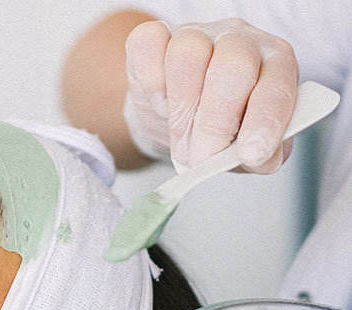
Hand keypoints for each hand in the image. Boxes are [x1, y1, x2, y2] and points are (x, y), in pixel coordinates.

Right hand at [124, 18, 298, 173]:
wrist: (173, 118)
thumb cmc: (217, 130)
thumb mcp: (245, 149)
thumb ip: (261, 155)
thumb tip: (258, 158)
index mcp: (274, 64)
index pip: (276, 87)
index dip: (264, 122)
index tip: (250, 155)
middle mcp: (239, 41)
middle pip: (233, 67)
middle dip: (215, 123)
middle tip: (201, 157)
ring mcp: (196, 34)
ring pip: (189, 54)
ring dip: (181, 108)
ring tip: (180, 137)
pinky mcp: (156, 36)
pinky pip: (150, 44)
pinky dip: (152, 81)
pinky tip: (160, 103)